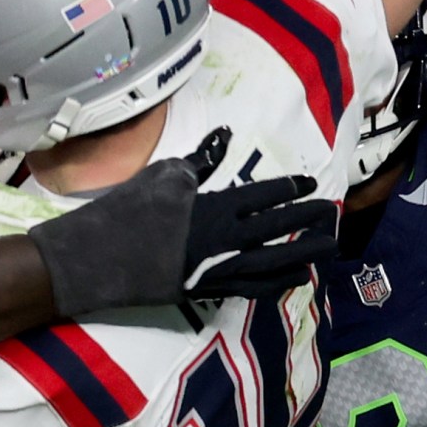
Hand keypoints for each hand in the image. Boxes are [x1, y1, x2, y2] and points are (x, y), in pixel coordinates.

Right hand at [27, 126, 339, 313]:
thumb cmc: (127, 209)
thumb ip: (201, 159)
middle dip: (307, 220)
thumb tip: (225, 135)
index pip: (264, 195)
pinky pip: (252, 289)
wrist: (96, 256)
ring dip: (303, 254)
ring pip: (273, 263)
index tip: (310, 184)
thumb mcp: (165, 175)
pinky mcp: (206, 290)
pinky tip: (295, 278)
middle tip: (330, 215)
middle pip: (277, 229)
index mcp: (214, 206)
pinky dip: (276, 284)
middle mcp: (223, 239)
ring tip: (326, 248)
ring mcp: (216, 269)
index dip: (290, 188)